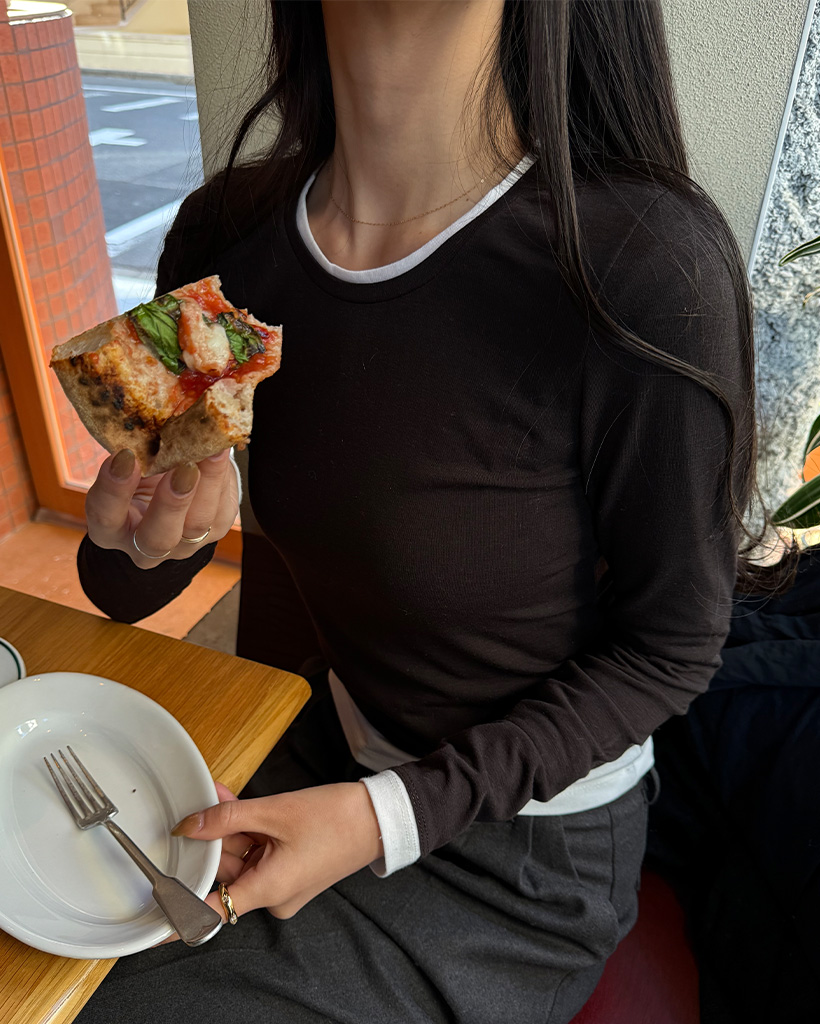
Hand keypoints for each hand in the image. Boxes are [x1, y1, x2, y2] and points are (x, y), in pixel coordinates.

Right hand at [85, 448, 237, 568]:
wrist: (172, 488)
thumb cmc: (140, 473)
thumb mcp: (128, 465)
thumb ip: (132, 452)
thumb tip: (148, 414)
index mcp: (110, 529)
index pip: (105, 516)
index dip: (114, 489)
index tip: (125, 455)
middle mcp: (145, 546)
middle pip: (158, 538)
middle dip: (172, 503)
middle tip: (183, 467)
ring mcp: (183, 545)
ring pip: (198, 525)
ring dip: (207, 486)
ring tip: (212, 451)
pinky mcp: (214, 531)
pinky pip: (221, 511)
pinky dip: (223, 479)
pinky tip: (221, 451)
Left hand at [170, 781, 382, 923]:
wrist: (379, 817)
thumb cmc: (337, 818)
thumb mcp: (275, 812)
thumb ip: (227, 818)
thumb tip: (189, 826)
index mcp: (269, 890)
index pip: (211, 911)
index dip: (180, 910)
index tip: (155, 912)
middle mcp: (274, 895)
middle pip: (225, 873)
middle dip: (212, 839)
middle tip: (199, 805)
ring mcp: (283, 884)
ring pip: (242, 859)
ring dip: (230, 830)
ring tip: (219, 796)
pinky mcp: (291, 871)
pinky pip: (259, 853)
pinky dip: (248, 832)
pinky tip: (235, 806)